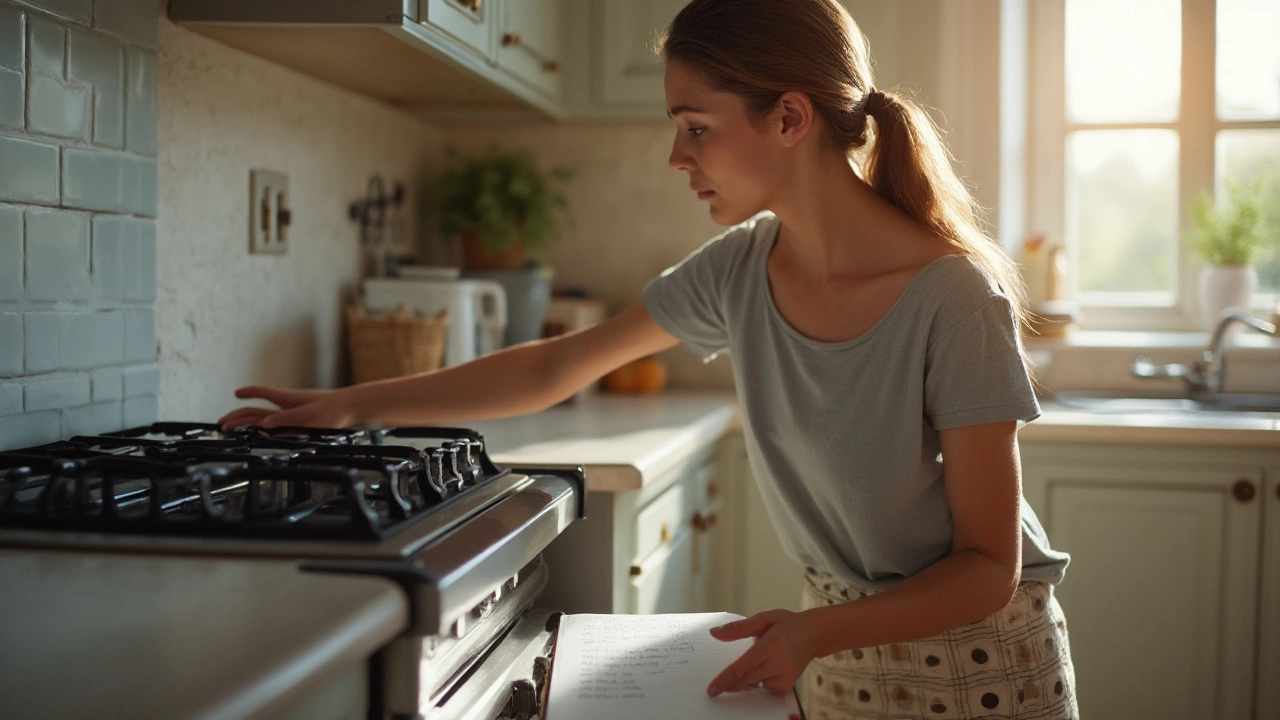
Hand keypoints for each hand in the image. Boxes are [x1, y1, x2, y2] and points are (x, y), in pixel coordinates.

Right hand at [217, 386, 352, 430]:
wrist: (349, 407)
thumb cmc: (331, 410)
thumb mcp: (308, 416)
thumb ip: (285, 419)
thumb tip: (263, 424)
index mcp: (286, 400)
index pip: (262, 394)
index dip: (248, 392)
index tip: (236, 393)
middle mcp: (285, 406)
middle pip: (255, 411)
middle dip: (237, 417)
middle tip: (221, 425)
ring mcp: (290, 414)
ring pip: (261, 418)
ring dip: (244, 422)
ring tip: (231, 427)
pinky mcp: (296, 423)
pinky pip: (273, 425)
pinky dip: (259, 428)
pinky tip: (255, 431)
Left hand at [707, 609, 820, 697]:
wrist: (814, 634)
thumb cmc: (787, 624)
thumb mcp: (764, 619)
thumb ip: (738, 628)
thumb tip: (715, 633)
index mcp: (770, 646)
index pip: (741, 668)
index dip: (724, 680)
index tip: (712, 690)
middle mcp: (779, 665)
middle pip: (745, 681)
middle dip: (729, 685)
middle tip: (715, 689)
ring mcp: (785, 678)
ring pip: (754, 685)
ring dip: (747, 679)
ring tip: (759, 660)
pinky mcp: (788, 686)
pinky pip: (765, 688)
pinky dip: (760, 680)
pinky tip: (767, 667)